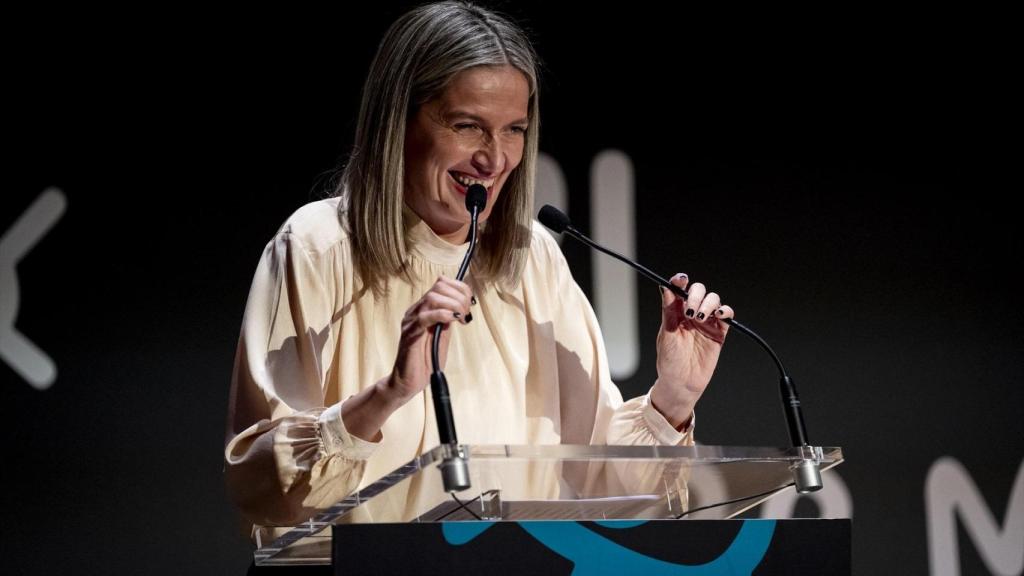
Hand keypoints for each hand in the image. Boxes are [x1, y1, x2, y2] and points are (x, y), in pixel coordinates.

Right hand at [387, 275, 473, 403]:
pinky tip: (452, 320)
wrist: (409, 381)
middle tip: (466, 314)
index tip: (470, 303)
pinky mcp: (409, 334)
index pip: (441, 283)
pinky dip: (442, 315)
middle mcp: (415, 311)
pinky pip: (424, 317)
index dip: (460, 289)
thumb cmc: (426, 360)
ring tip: (460, 318)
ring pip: (432, 297)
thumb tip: (462, 306)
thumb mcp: (443, 335)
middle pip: (439, 287)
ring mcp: (411, 321)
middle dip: (459, 297)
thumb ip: (449, 319)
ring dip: (453, 305)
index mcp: (423, 309)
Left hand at [650, 273, 734, 428]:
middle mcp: (691, 313)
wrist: (682, 383)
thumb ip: (668, 311)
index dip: (680, 281)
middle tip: (690, 310)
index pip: (679, 289)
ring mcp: (706, 322)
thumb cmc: (669, 360)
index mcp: (675, 312)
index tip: (681, 280)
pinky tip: (719, 315)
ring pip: (713, 300)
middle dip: (696, 295)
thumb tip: (666, 287)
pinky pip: (726, 315)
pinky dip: (725, 310)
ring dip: (708, 303)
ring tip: (700, 317)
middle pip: (699, 291)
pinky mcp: (719, 332)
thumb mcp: (667, 335)